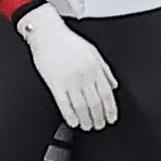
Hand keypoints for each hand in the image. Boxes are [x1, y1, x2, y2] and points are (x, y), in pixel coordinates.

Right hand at [17, 3, 117, 129]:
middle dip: (99, 118)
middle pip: (95, 104)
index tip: (111, 119)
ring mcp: (69, 81)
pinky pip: (64, 104)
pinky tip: (74, 122)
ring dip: (86, 120)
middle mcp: (84, 76)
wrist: (47, 34)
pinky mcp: (55, 84)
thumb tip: (113, 86)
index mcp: (95, 68)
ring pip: (81, 107)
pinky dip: (70, 116)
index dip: (110, 110)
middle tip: (99, 125)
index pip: (107, 95)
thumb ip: (105, 70)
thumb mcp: (93, 52)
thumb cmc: (68, 42)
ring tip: (87, 126)